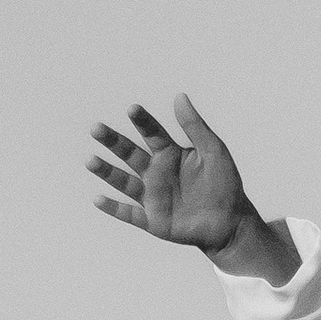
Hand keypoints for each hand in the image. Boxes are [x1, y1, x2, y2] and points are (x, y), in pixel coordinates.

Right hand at [87, 95, 278, 268]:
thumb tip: (180, 96)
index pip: (152, 133)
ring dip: (107, 171)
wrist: (230, 223)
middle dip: (113, 141)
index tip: (132, 108)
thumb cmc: (224, 184)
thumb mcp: (214, 152)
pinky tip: (98, 199)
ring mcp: (152, 196)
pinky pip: (129, 214)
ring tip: (90, 160)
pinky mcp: (152, 220)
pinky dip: (114, 208)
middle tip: (96, 128)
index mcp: (170, 154)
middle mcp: (156, 172)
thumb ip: (195, 127)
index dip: (142, 121)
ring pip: (124, 182)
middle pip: (129, 153)